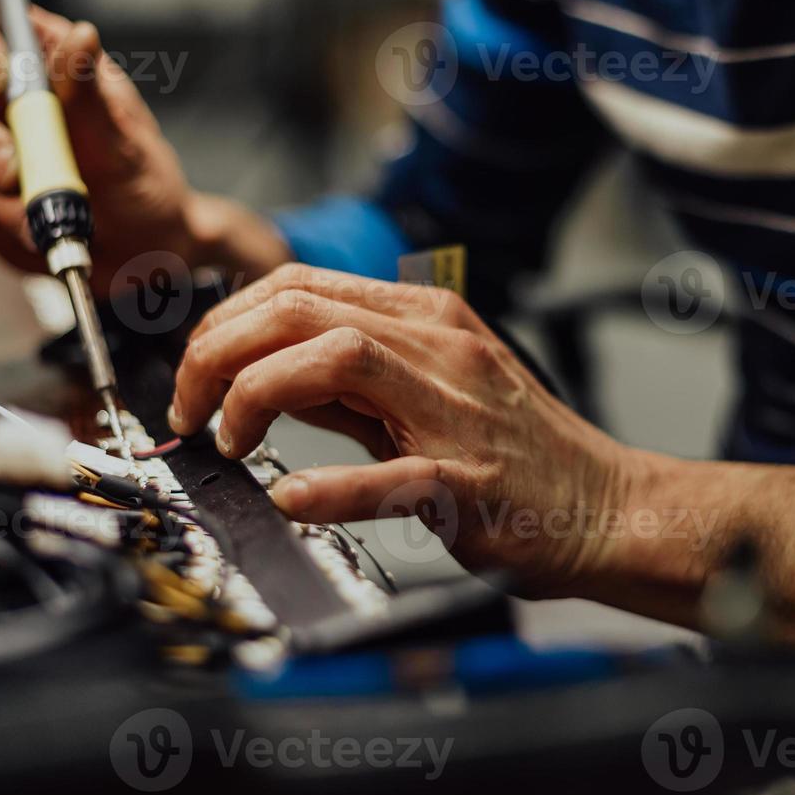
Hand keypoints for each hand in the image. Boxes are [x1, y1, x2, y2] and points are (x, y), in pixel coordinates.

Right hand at [0, 0, 290, 290]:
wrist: (146, 248)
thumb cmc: (142, 181)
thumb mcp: (122, 138)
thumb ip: (89, 92)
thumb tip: (82, 35)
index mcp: (38, 57)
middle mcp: (1, 95)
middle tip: (14, 174)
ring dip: (0, 196)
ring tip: (50, 218)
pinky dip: (7, 224)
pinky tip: (44, 231)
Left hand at [166, 264, 653, 593]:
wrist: (605, 508)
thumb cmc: (518, 456)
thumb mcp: (430, 393)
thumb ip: (349, 383)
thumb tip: (261, 377)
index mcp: (428, 319)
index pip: (300, 286)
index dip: (226, 322)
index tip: (197, 371)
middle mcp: (441, 348)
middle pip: (302, 309)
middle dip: (218, 351)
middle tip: (189, 407)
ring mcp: (457, 410)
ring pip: (337, 358)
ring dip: (255, 395)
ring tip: (227, 439)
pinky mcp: (469, 479)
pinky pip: (391, 474)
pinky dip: (330, 485)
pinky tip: (292, 498)